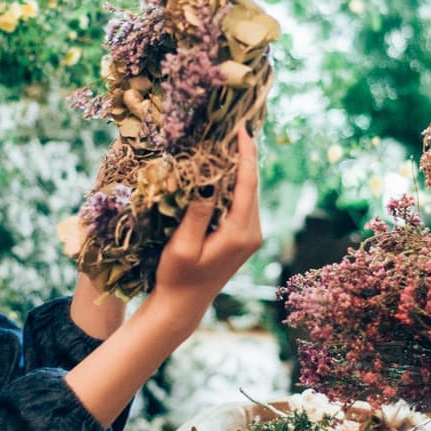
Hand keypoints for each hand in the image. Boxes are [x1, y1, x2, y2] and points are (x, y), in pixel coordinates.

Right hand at [152, 123, 262, 319]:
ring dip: (240, 167)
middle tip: (230, 125)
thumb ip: (197, 214)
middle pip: (252, 184)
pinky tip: (223, 167)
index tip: (241, 128)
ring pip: (249, 192)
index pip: (248, 184)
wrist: (183, 305)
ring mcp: (250, 235)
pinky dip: (235, 182)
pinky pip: (243, 201)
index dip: (246, 153)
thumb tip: (208, 182)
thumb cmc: (177, 277)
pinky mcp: (244, 237)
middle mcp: (252, 232)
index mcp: (240, 233)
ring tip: (226, 139)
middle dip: (244, 154)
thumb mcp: (183, 246)